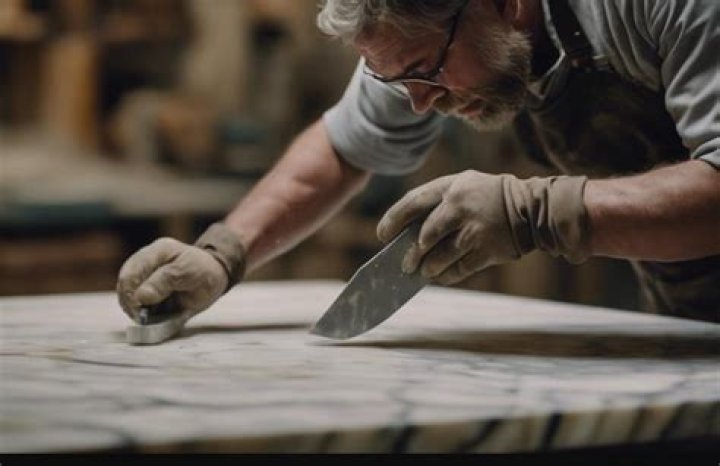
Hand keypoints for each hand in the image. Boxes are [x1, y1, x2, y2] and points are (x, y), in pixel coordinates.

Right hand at [116, 223, 245, 322]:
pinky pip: (134, 299)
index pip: (133, 271)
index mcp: (158, 251)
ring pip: (126, 292)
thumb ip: (164, 282)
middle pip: (124, 282)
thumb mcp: (188, 273)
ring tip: (143, 318)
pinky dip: (137, 310)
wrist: (214, 275)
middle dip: (129, 302)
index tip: (140, 310)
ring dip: (132, 307)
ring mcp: (144, 273)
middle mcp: (146, 260)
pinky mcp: (145, 285)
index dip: (131, 292)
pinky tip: (146, 316)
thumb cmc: (203, 271)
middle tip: (141, 318)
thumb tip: (140, 297)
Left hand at [377, 170, 588, 284]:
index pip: (412, 203)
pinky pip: (459, 269)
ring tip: (423, 272)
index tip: (383, 235)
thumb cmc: (488, 198)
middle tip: (404, 265)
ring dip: (428, 268)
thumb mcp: (463, 187)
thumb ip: (437, 204)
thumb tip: (408, 235)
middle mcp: (461, 207)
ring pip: (440, 256)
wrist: (532, 209)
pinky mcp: (487, 250)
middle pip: (424, 236)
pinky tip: (439, 277)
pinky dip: (446, 276)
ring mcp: (475, 230)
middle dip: (411, 254)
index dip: (393, 220)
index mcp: (452, 187)